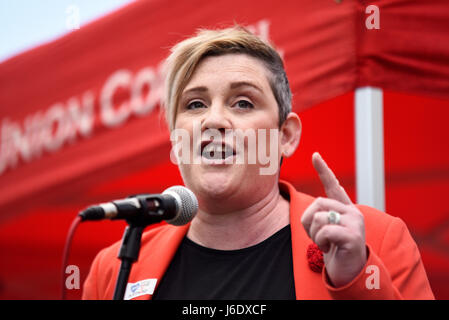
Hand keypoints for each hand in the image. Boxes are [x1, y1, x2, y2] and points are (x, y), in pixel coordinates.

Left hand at [301, 152, 366, 286]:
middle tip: (319, 238)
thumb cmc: (336, 250)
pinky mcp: (353, 236)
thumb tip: (314, 211)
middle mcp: (352, 212)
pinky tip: (330, 249)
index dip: (323, 170)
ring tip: (326, 244)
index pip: (333, 185)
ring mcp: (354, 223)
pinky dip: (321, 242)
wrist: (350, 273)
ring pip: (318, 218)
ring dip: (315, 235)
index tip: (315, 155)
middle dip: (309, 224)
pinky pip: (325, 231)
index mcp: (344, 208)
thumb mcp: (326, 230)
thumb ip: (322, 216)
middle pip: (316, 204)